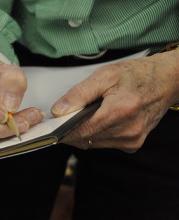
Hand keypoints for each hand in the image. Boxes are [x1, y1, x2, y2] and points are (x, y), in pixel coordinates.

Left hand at [52, 50, 178, 151]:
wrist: (166, 81)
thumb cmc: (137, 74)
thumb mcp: (104, 75)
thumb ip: (79, 94)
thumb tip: (59, 110)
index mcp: (121, 110)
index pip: (81, 130)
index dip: (63, 128)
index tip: (52, 124)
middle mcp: (128, 130)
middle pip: (85, 138)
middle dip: (72, 128)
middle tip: (67, 114)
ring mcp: (132, 140)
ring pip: (93, 142)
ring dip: (84, 131)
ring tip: (88, 113)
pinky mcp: (133, 144)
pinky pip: (104, 143)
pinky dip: (97, 133)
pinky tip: (101, 119)